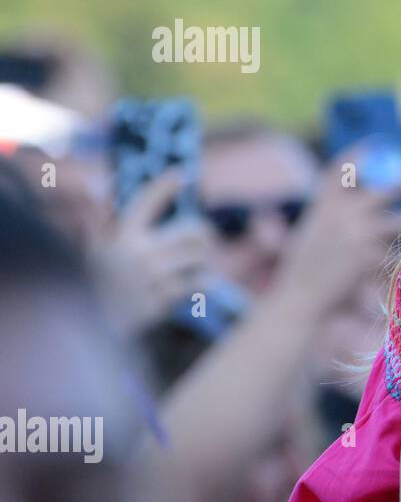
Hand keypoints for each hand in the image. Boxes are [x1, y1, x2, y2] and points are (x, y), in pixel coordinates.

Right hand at [91, 170, 215, 334]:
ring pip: (200, 257)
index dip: (165, 185)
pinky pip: (196, 284)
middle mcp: (138, 253)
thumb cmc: (97, 283)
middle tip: (207, 237)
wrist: (95, 327)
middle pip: (193, 231)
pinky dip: (201, 282)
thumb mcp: (92, 249)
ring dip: (205, 259)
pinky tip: (196, 282)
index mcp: (122, 236)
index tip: (181, 174)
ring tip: (200, 262)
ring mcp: (152, 277)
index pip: (146, 200)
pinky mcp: (163, 299)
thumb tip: (97, 186)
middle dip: (205, 233)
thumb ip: (99, 219)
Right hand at [270, 148, 400, 317]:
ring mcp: (356, 234)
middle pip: (382, 189)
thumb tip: (356, 197)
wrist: (299, 298)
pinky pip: (394, 250)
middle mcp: (341, 214)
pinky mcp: (368, 257)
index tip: (378, 144)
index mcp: (322, 204)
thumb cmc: (304, 267)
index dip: (361, 153)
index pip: (342, 168)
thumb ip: (332, 213)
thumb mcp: (311, 231)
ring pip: (399, 221)